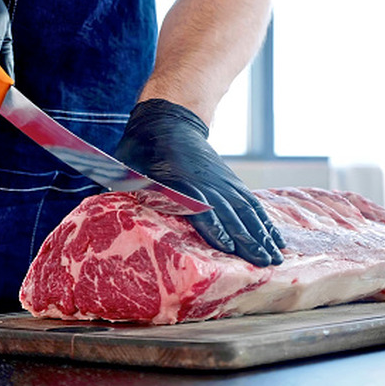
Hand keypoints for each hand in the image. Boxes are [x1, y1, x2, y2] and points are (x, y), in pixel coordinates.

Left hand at [114, 99, 285, 266]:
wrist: (169, 120)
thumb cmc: (142, 151)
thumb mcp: (127, 170)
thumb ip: (126, 191)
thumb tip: (109, 211)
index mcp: (179, 183)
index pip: (199, 207)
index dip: (213, 227)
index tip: (228, 248)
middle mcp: (207, 184)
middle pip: (231, 215)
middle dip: (248, 241)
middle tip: (263, 265)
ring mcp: (223, 184)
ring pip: (247, 212)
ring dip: (262, 236)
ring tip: (275, 259)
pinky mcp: (231, 184)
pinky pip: (252, 205)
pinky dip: (266, 223)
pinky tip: (276, 239)